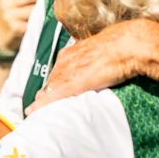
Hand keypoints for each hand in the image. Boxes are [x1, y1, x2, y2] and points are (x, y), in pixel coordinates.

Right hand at [0, 0, 45, 51]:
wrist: (3, 34)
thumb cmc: (15, 12)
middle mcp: (5, 2)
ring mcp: (8, 16)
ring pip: (32, 9)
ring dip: (43, 9)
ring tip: (50, 9)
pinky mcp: (14, 28)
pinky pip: (32, 22)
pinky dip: (40, 21)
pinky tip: (44, 21)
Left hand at [26, 18, 158, 114]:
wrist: (127, 45)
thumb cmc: (122, 46)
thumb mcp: (102, 51)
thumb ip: (95, 59)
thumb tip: (102, 66)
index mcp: (72, 53)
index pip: (58, 71)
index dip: (54, 83)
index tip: (48, 92)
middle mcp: (65, 61)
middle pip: (51, 81)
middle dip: (45, 92)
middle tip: (38, 104)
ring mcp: (67, 72)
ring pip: (48, 89)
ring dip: (41, 100)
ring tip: (33, 110)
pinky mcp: (71, 84)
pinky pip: (51, 96)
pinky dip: (40, 105)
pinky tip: (31, 112)